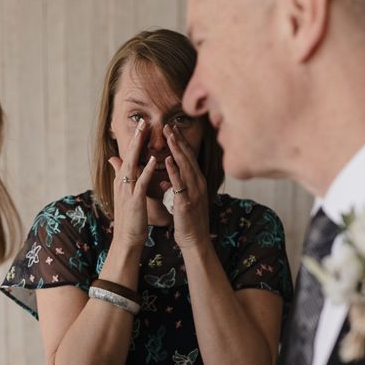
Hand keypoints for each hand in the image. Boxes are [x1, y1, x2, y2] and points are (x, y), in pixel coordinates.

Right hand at [107, 119, 156, 249]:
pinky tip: (152, 159)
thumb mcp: (123, 193)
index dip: (134, 141)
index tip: (141, 125)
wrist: (126, 239)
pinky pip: (141, 182)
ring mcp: (127, 190)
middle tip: (142, 120)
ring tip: (144, 132)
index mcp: (122, 180)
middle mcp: (122, 182)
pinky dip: (146, 170)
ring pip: (132, 164)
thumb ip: (119, 175)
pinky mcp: (135, 199)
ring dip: (138, 147)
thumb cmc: (129, 218)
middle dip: (135, 138)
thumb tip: (113, 159)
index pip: (128, 156)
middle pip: (128, 155)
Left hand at [161, 123, 210, 253]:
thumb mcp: (181, 200)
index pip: (188, 157)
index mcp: (197, 181)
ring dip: (176, 150)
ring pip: (185, 166)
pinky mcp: (187, 202)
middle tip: (168, 125)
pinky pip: (180, 184)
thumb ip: (175, 188)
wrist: (194, 240)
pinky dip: (174, 171)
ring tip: (168, 135)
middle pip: (188, 157)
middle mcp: (198, 183)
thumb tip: (165, 180)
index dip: (180, 142)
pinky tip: (167, 160)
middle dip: (178, 140)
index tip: (171, 129)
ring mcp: (194, 192)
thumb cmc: (187, 221)